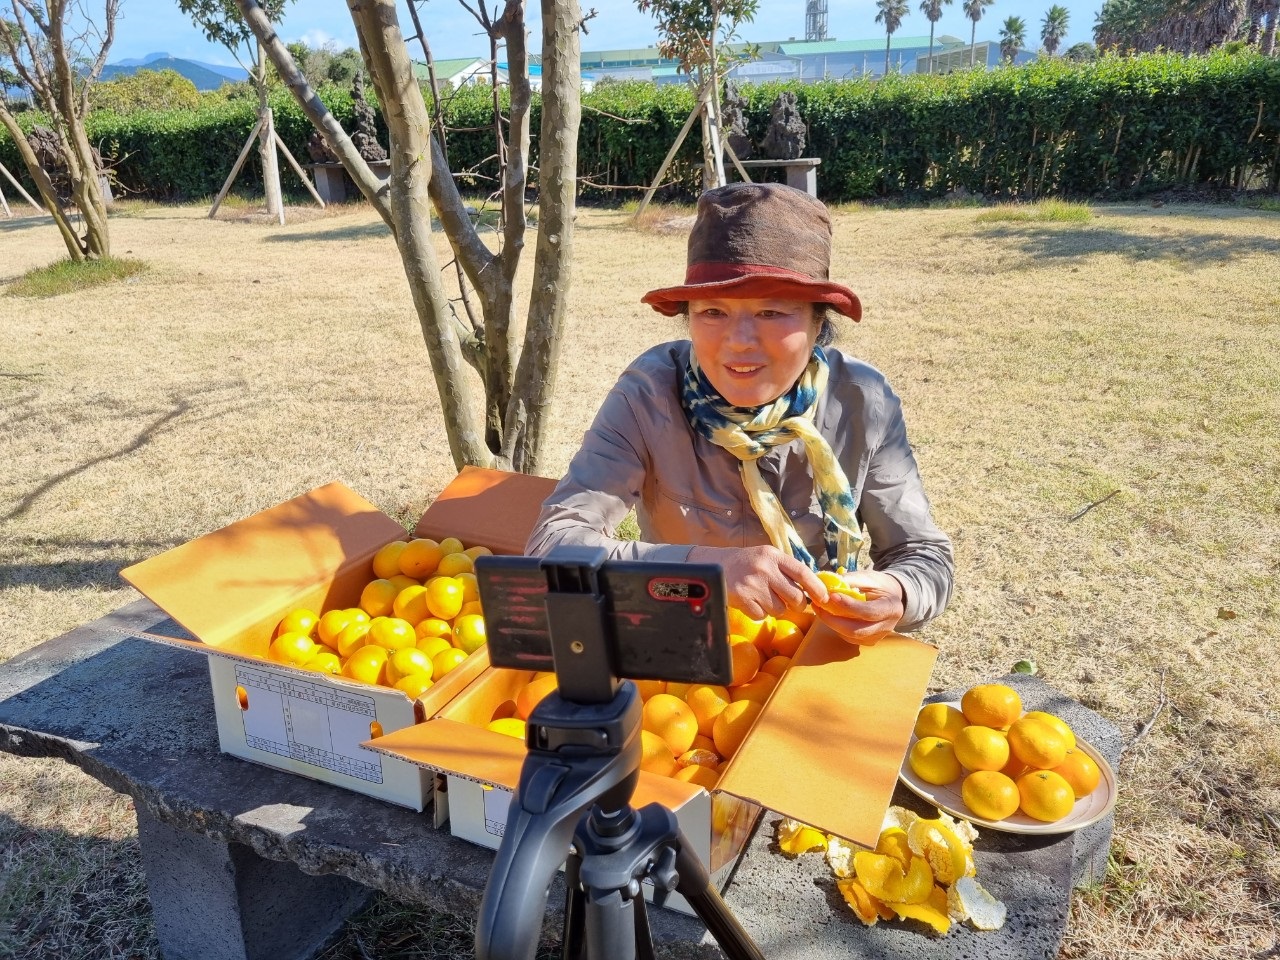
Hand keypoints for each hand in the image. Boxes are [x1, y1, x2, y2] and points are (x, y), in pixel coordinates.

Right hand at [687, 544, 828, 620]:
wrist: (712, 565)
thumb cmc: (745, 564)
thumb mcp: (766, 558)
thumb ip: (786, 570)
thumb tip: (813, 590)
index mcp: (773, 555)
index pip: (802, 572)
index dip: (817, 587)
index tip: (824, 598)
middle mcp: (764, 568)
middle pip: (795, 597)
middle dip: (796, 604)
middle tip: (789, 603)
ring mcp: (753, 583)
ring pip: (779, 609)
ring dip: (774, 608)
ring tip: (762, 597)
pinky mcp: (742, 598)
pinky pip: (761, 615)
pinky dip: (757, 612)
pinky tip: (749, 601)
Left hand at [811, 570, 904, 645]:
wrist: (892, 597)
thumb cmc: (879, 585)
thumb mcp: (869, 577)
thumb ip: (851, 580)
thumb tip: (827, 583)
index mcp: (891, 608)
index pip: (869, 612)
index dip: (849, 606)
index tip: (831, 596)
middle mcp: (887, 626)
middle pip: (857, 630)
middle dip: (833, 620)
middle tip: (818, 605)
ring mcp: (878, 637)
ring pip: (851, 636)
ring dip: (832, 624)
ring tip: (820, 609)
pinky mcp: (869, 641)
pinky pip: (849, 638)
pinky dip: (837, 628)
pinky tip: (829, 616)